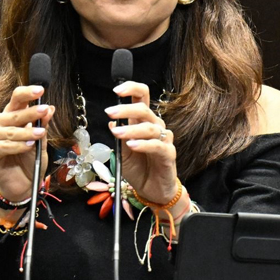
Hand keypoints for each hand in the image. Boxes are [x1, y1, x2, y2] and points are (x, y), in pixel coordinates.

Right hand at [0, 85, 54, 201]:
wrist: (24, 183)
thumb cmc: (30, 160)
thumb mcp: (42, 141)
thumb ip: (44, 125)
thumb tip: (51, 108)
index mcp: (11, 116)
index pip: (16, 99)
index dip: (26, 93)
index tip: (40, 90)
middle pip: (12, 113)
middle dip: (30, 112)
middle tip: (44, 110)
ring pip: (8, 130)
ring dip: (26, 132)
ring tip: (40, 134)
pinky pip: (2, 145)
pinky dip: (17, 145)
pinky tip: (28, 146)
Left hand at [107, 81, 178, 204]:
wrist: (151, 190)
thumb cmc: (138, 168)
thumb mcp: (122, 152)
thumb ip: (119, 136)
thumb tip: (111, 121)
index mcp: (143, 122)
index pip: (142, 97)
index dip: (131, 89)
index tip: (117, 90)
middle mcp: (155, 127)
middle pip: (144, 109)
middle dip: (126, 109)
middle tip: (110, 112)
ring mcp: (164, 140)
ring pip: (150, 127)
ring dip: (131, 129)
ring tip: (117, 134)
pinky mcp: (169, 154)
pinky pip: (157, 146)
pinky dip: (144, 144)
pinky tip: (132, 145)